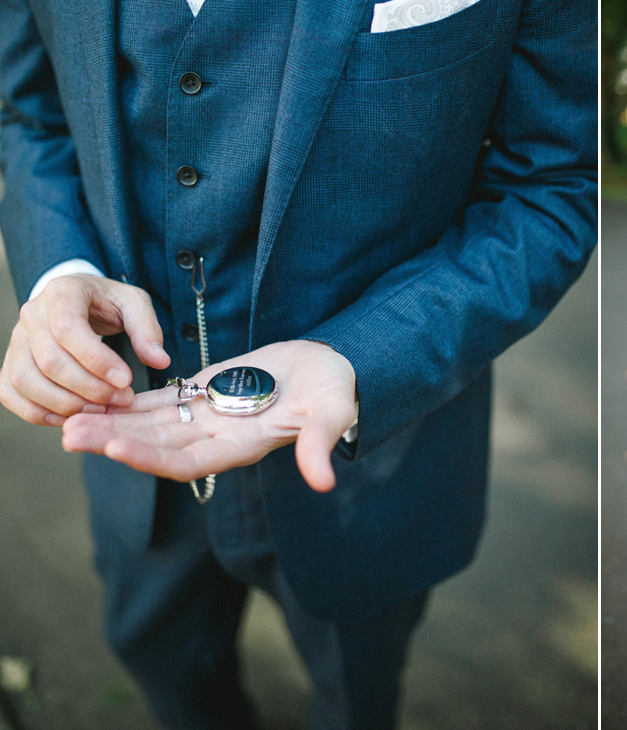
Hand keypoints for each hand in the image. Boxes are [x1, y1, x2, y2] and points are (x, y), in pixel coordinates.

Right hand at [0, 275, 169, 424]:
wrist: (79, 299)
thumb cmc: (107, 301)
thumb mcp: (134, 303)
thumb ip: (147, 329)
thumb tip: (160, 361)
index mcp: (62, 292)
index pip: (69, 330)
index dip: (97, 361)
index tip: (126, 380)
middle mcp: (31, 314)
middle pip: (49, 361)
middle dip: (88, 388)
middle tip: (121, 399)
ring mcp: (16, 340)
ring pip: (25, 380)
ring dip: (63, 404)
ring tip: (100, 411)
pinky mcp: (10, 362)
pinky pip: (10, 393)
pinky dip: (36, 412)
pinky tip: (70, 417)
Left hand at [60, 340, 356, 491]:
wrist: (332, 366)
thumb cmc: (337, 391)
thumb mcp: (333, 414)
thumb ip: (320, 444)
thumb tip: (323, 482)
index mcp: (242, 448)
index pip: (188, 463)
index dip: (151, 458)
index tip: (116, 448)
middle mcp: (217, 439)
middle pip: (156, 446)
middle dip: (113, 441)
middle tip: (69, 434)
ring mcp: (206, 417)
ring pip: (149, 425)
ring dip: (110, 423)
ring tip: (67, 419)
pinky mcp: (202, 392)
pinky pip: (157, 402)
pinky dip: (127, 402)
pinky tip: (95, 397)